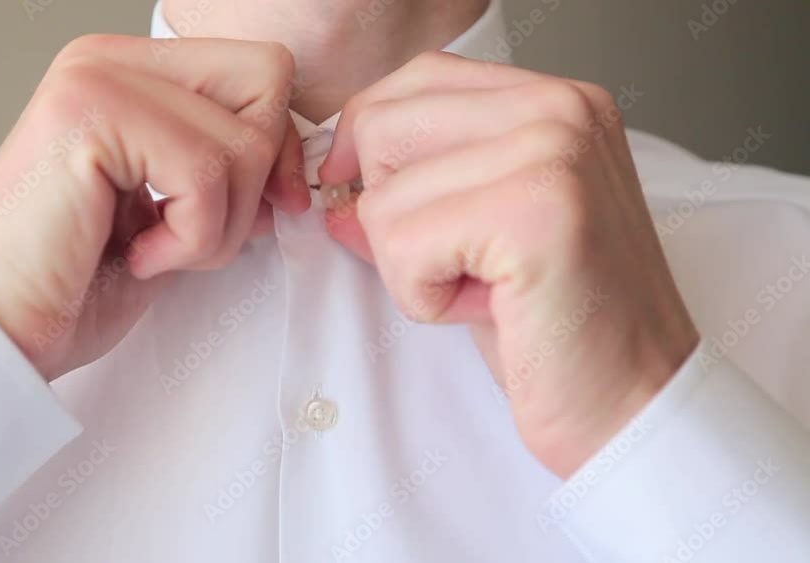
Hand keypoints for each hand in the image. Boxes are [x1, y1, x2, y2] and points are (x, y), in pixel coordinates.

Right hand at [0, 35, 308, 380]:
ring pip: (245, 140)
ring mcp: (98, 80)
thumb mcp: (177, 218)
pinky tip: (139, 256)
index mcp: (132, 73)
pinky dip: (192, 240)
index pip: (261, 71)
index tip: (259, 212)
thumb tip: (294, 175)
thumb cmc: (76, 284)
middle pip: (267, 80)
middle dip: (258, 179)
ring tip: (158, 251)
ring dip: (220, 227)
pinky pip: (209, 175)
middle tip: (200, 234)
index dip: (279, 147)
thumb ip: (231, 177)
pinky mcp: (90, 115)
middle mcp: (112, 61)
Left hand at [320, 52, 698, 477]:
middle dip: (385, 209)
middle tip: (453, 263)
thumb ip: (414, 192)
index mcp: (558, 101)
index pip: (418, 79)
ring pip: (383, 196)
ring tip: (485, 292)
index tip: (365, 199)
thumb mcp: (481, 237)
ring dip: (410, 266)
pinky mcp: (532, 212)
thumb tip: (333, 190)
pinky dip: (423, 296)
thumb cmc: (561, 325)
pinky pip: (401, 242)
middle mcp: (561, 110)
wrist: (634, 404)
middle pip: (384, 124)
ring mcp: (552, 153)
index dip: (369, 140)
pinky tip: (489, 310)